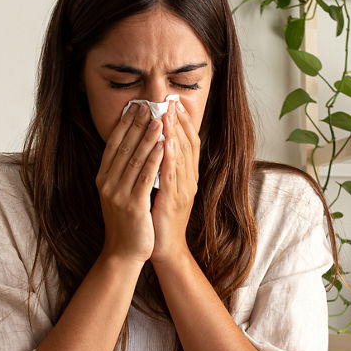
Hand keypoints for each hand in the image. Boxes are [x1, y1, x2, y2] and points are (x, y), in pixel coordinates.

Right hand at [95, 102, 163, 263]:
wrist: (124, 252)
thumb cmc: (126, 222)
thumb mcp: (118, 192)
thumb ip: (121, 170)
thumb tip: (131, 144)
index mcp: (103, 177)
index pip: (114, 144)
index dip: (125, 124)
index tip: (136, 106)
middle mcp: (108, 183)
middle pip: (124, 147)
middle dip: (137, 125)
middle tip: (148, 105)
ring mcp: (118, 194)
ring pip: (135, 159)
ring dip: (148, 138)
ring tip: (159, 119)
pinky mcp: (133, 205)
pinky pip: (145, 178)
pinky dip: (154, 160)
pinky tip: (163, 146)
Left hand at [151, 99, 199, 263]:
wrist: (165, 250)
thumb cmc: (162, 220)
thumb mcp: (166, 190)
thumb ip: (166, 169)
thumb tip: (160, 146)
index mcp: (187, 177)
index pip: (189, 143)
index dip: (184, 122)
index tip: (176, 102)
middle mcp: (189, 181)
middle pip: (188, 145)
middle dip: (180, 121)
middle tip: (172, 100)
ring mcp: (183, 191)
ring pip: (181, 157)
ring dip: (174, 134)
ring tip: (168, 113)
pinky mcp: (173, 202)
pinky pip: (171, 176)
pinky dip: (169, 158)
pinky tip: (164, 143)